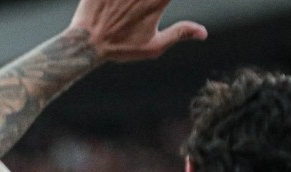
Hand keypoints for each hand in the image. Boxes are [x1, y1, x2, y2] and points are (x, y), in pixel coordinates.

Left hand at [69, 0, 205, 62]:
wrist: (86, 44)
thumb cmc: (120, 48)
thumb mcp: (153, 46)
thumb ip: (179, 33)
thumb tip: (204, 33)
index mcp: (158, 0)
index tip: (164, 2)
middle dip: (147, 0)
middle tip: (144, 4)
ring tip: (132, 2)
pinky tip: (119, 0)